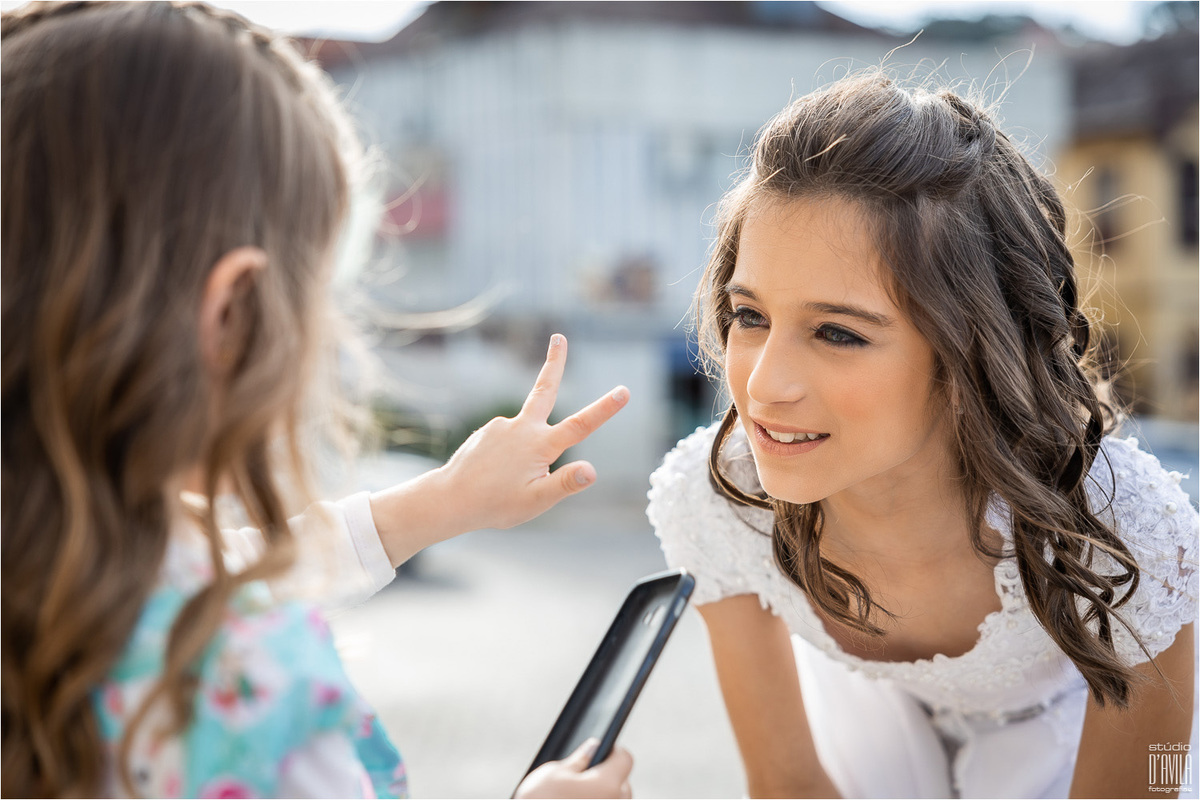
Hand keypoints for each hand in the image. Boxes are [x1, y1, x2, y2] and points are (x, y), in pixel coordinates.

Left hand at [439, 334, 628, 531]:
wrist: (449, 499)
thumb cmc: (495, 505)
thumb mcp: (536, 501)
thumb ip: (565, 484)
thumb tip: (592, 471)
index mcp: (539, 445)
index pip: (580, 426)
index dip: (604, 409)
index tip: (624, 391)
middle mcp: (521, 428)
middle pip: (545, 389)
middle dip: (555, 362)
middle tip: (559, 337)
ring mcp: (502, 426)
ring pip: (527, 435)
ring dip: (527, 452)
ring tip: (508, 484)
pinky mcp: (488, 431)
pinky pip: (508, 442)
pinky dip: (510, 457)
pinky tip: (495, 476)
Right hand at [515, 739, 633, 798]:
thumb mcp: (553, 774)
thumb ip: (578, 759)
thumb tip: (592, 748)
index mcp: (607, 784)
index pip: (624, 759)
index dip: (612, 752)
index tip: (599, 751)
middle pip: (622, 784)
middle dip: (607, 777)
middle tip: (582, 778)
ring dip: (601, 797)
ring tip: (576, 797)